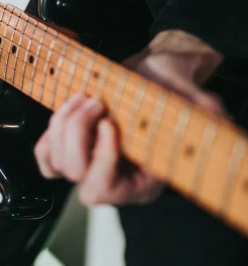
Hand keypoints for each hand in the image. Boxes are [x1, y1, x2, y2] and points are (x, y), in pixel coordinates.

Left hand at [34, 30, 225, 206]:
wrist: (156, 74)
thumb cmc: (174, 92)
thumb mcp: (200, 107)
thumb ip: (209, 120)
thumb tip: (220, 128)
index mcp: (142, 181)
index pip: (105, 190)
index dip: (101, 159)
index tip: (110, 123)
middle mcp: (114, 178)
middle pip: (75, 174)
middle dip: (77, 134)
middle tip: (96, 102)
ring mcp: (90, 163)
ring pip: (58, 163)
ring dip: (63, 125)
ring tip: (85, 98)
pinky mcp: (73, 147)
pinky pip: (46, 157)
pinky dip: (49, 134)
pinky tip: (68, 109)